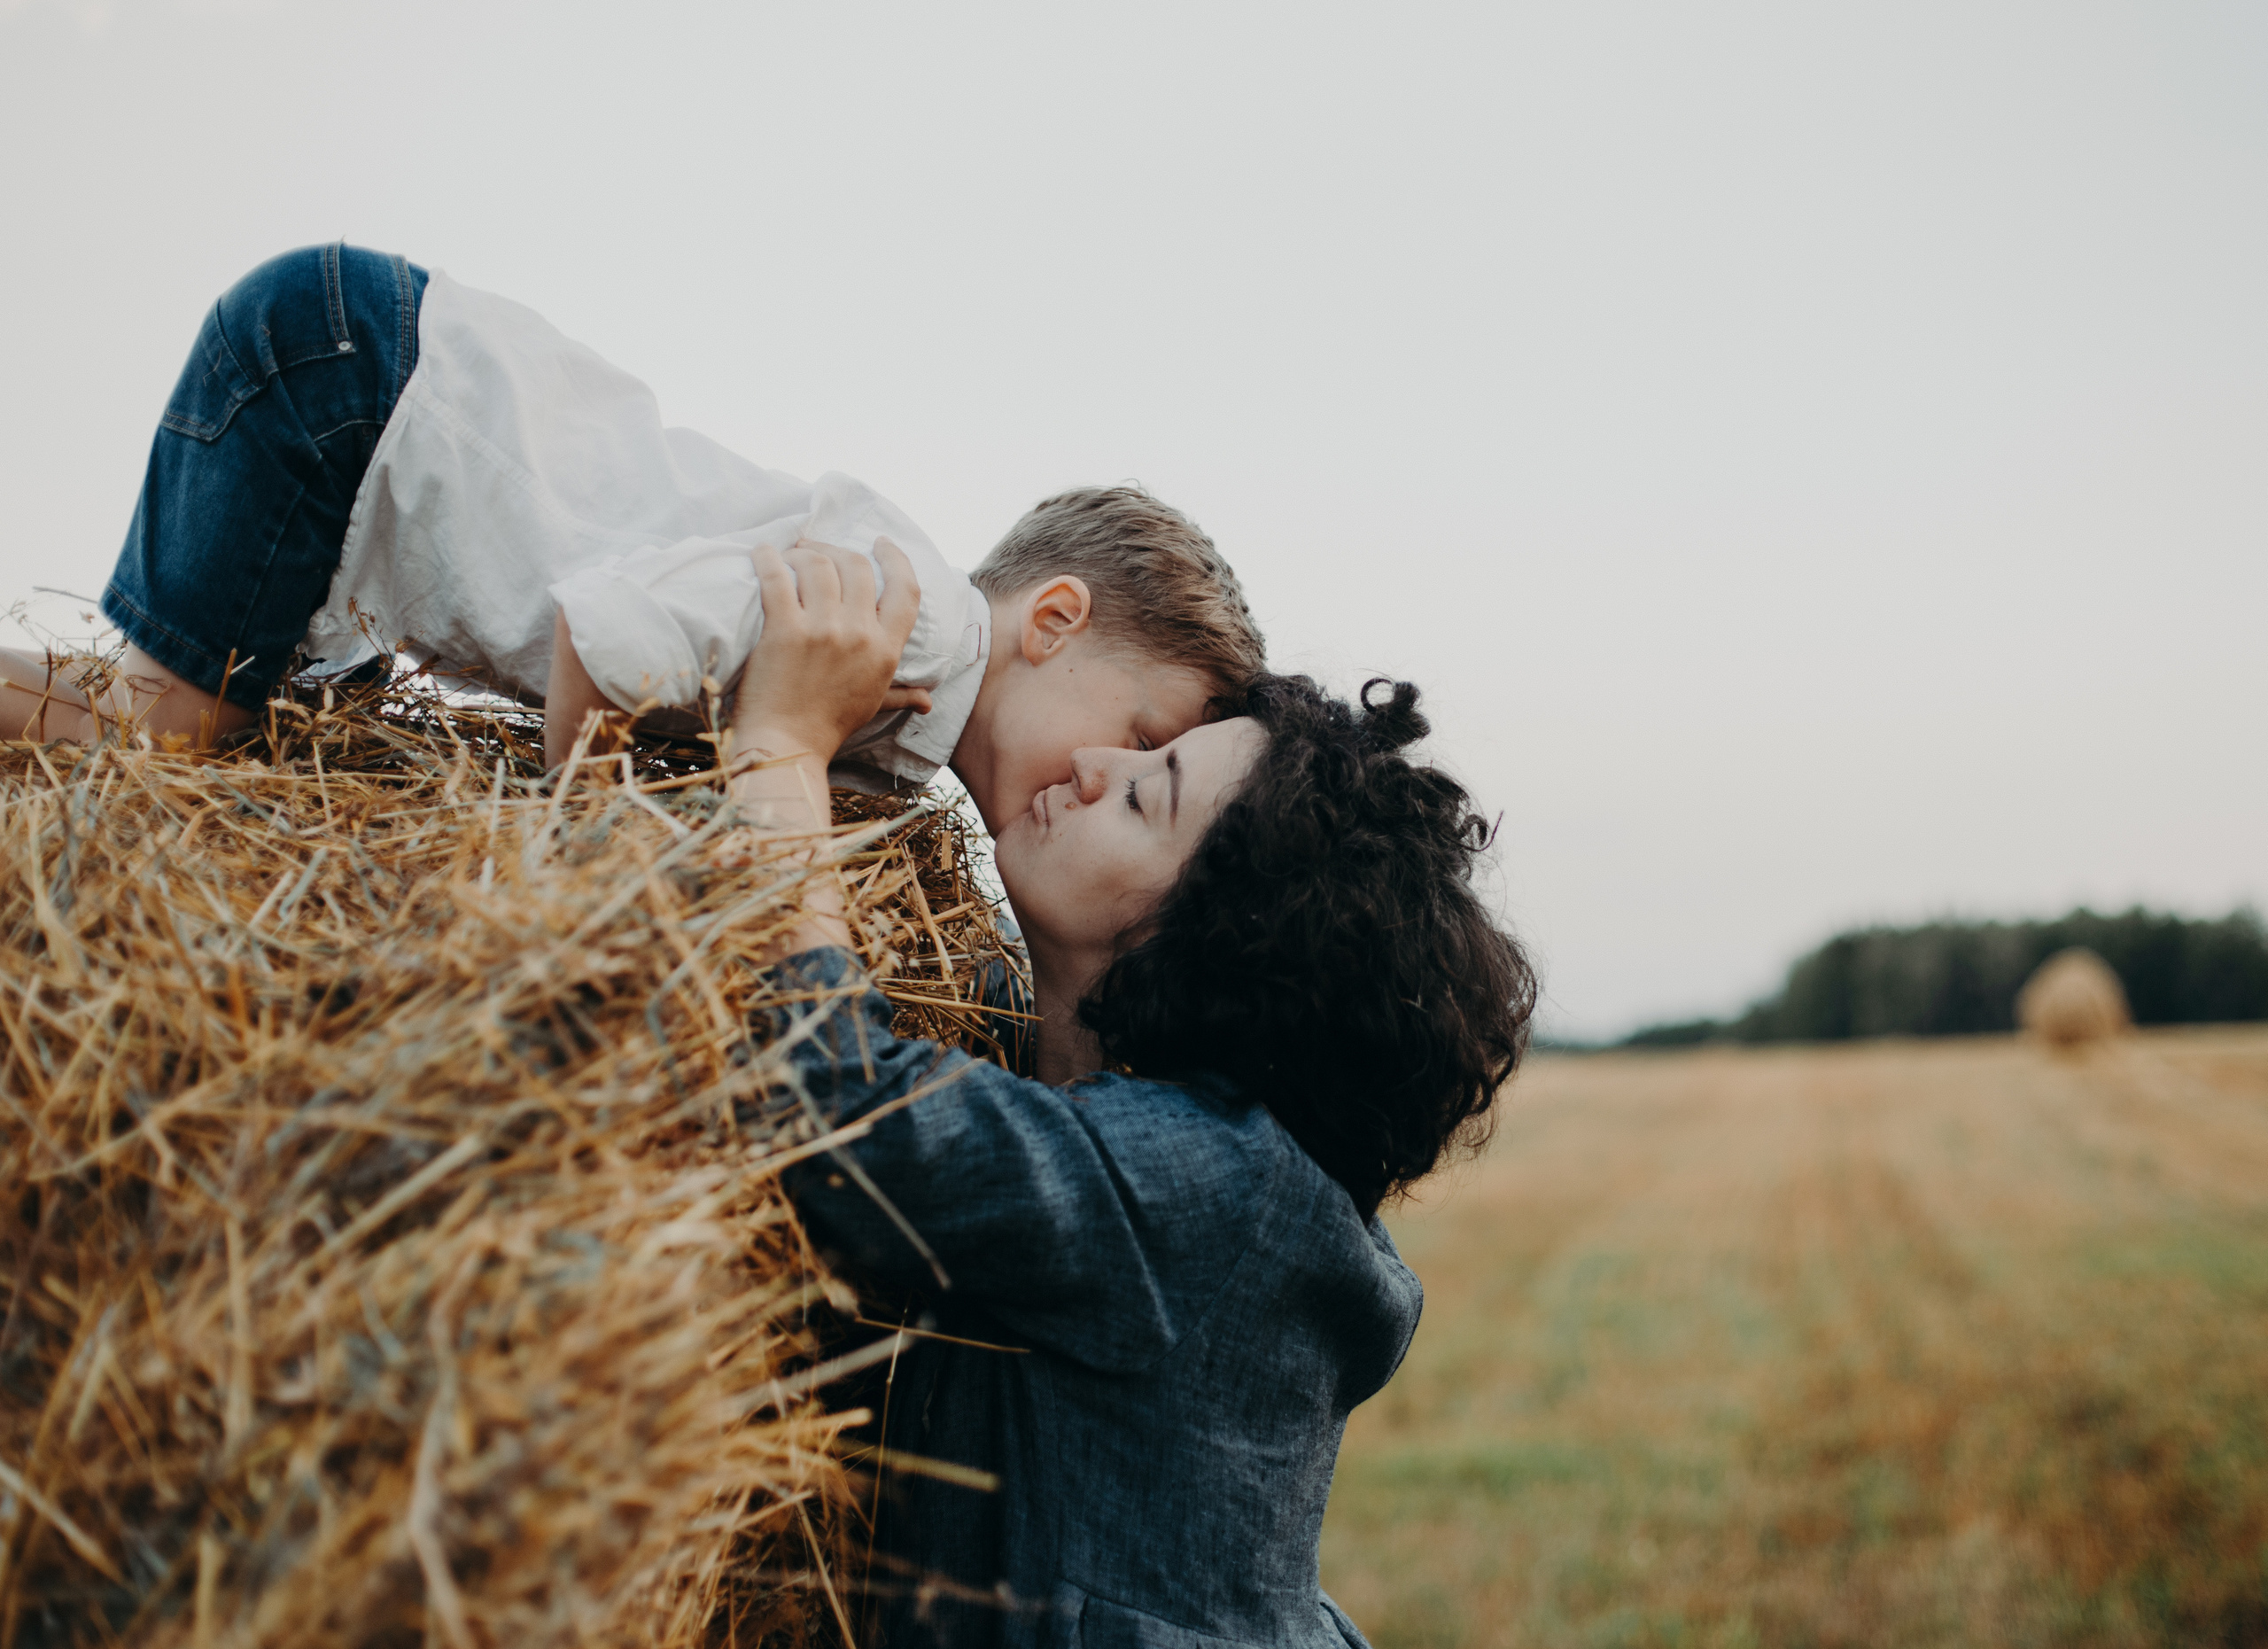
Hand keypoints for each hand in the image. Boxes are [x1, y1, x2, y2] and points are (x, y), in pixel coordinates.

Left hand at [731, 537, 922, 766]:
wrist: (786, 746)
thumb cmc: (828, 726)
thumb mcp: (873, 705)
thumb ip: (901, 695)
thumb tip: (928, 701)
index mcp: (885, 650)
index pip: (905, 590)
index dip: (895, 558)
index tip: (881, 542)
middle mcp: (859, 635)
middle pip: (857, 566)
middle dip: (838, 549)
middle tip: (819, 548)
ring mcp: (822, 630)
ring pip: (819, 564)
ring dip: (803, 552)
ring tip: (791, 554)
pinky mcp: (784, 630)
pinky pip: (777, 577)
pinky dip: (768, 558)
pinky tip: (761, 552)